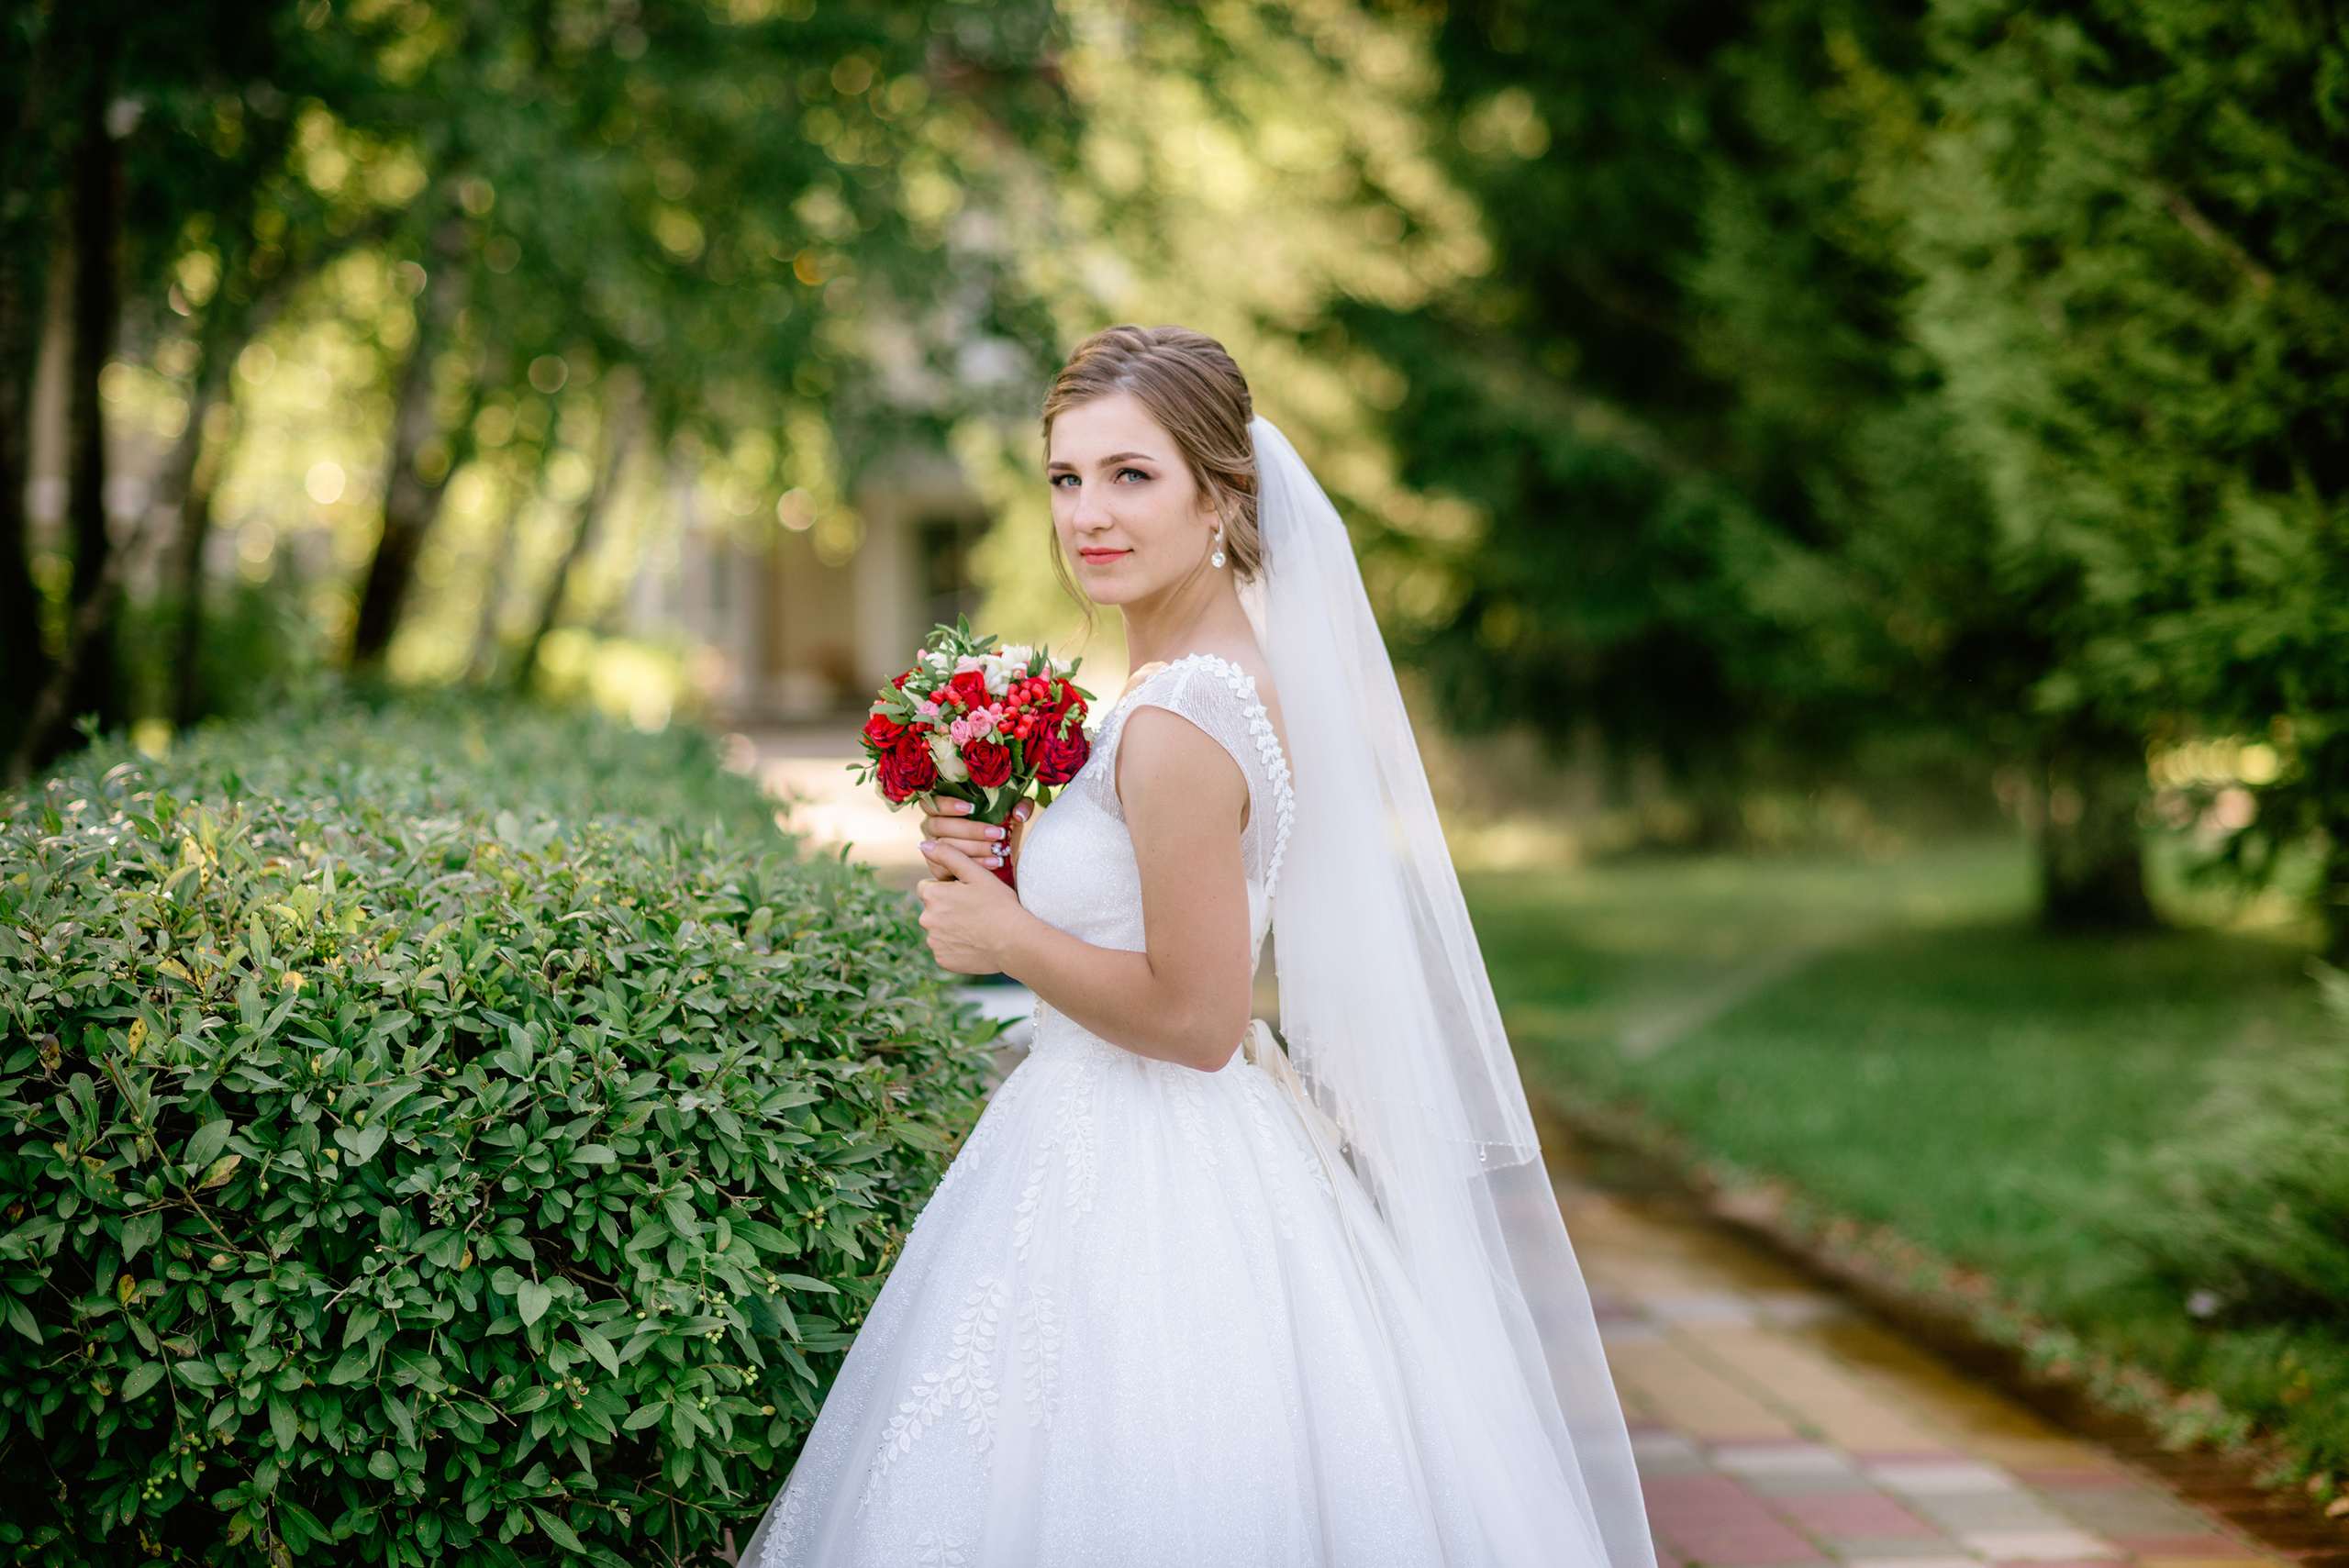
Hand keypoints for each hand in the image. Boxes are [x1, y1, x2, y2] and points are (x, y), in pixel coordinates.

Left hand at [915, 840, 1025, 973]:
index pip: (927, 887)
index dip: (946, 888)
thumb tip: (924, 844)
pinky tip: (975, 942)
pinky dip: (956, 946)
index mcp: (932, 895)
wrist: (1015, 943)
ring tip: (977, 926)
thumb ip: (948, 855)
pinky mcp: (942, 960)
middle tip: (975, 910)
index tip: (966, 894)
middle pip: (932, 909)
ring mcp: (934, 942)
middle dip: (947, 908)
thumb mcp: (976, 873)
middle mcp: (926, 919)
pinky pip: (945, 948)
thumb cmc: (999, 905)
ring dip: (950, 927)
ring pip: (938, 929)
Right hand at [918, 795, 1033, 881]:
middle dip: (970, 830)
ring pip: (946, 847)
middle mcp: (932, 826)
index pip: (932, 802)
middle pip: (940, 826)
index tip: (971, 808)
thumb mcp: (1013, 815)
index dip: (947, 804)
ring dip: (974, 848)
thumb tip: (1018, 814)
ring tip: (998, 850)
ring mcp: (932, 848)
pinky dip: (975, 864)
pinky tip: (994, 863)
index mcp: (942, 808)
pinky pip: (951, 867)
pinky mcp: (937, 867)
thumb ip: (1021, 807)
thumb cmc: (1000, 828)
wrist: (999, 856)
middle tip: (996, 834)